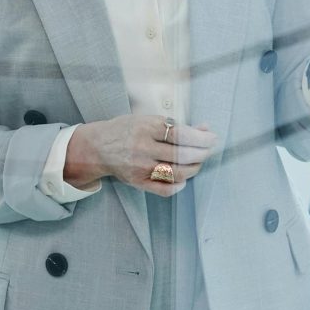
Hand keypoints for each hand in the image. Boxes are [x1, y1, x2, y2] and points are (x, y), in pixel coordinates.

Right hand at [64, 112, 217, 196]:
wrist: (98, 147)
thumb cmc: (127, 130)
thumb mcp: (148, 120)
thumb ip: (176, 126)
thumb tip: (205, 129)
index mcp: (146, 128)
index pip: (181, 135)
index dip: (201, 138)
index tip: (212, 138)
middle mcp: (143, 148)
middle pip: (182, 155)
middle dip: (202, 153)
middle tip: (208, 149)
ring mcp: (140, 167)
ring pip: (177, 173)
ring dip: (194, 168)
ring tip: (197, 161)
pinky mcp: (137, 182)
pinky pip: (165, 190)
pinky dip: (179, 186)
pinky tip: (182, 178)